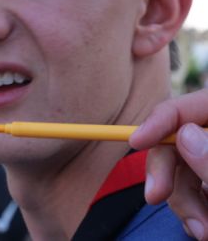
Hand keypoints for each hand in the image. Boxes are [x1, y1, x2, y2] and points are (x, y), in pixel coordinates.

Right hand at [130, 89, 207, 239]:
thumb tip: (185, 136)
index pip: (186, 108)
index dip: (158, 121)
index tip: (134, 141)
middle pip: (177, 141)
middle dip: (165, 172)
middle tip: (154, 197)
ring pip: (181, 169)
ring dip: (181, 201)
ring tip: (201, 231)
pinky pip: (191, 187)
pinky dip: (190, 207)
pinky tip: (201, 226)